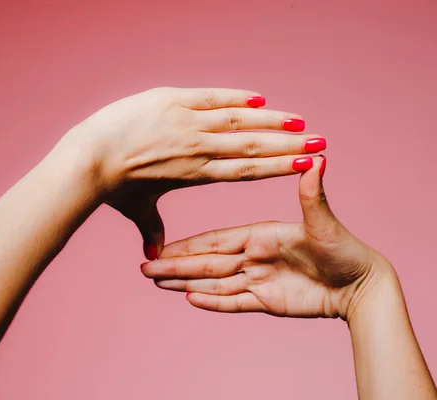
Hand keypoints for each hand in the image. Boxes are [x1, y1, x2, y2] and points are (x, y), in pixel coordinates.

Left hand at [67, 87, 326, 259]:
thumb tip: (151, 256)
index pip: (247, 170)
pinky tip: (260, 99)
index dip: (278, 168)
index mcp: (197, 173)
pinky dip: (235, 98)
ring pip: (238, 120)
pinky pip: (211, 97)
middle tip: (319, 141)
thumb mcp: (137, 209)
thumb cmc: (113, 186)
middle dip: (289, 145)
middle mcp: (199, 148)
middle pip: (253, 146)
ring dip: (271, 121)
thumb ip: (151, 230)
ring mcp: (186, 122)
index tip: (306, 165)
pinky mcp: (172, 100)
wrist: (89, 157)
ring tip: (299, 121)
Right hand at [141, 156, 392, 320]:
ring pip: (214, 282)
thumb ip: (311, 195)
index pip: (214, 241)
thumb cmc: (344, 249)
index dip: (186, 246)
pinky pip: (233, 302)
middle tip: (146, 269)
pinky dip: (212, 302)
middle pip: (206, 263)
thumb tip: (315, 160)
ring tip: (158, 283)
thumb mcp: (323, 223)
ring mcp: (258, 280)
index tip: (161, 248)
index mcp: (259, 235)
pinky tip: (189, 299)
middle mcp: (253, 256)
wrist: (361, 285)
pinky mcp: (266, 301)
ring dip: (185, 283)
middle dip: (175, 266)